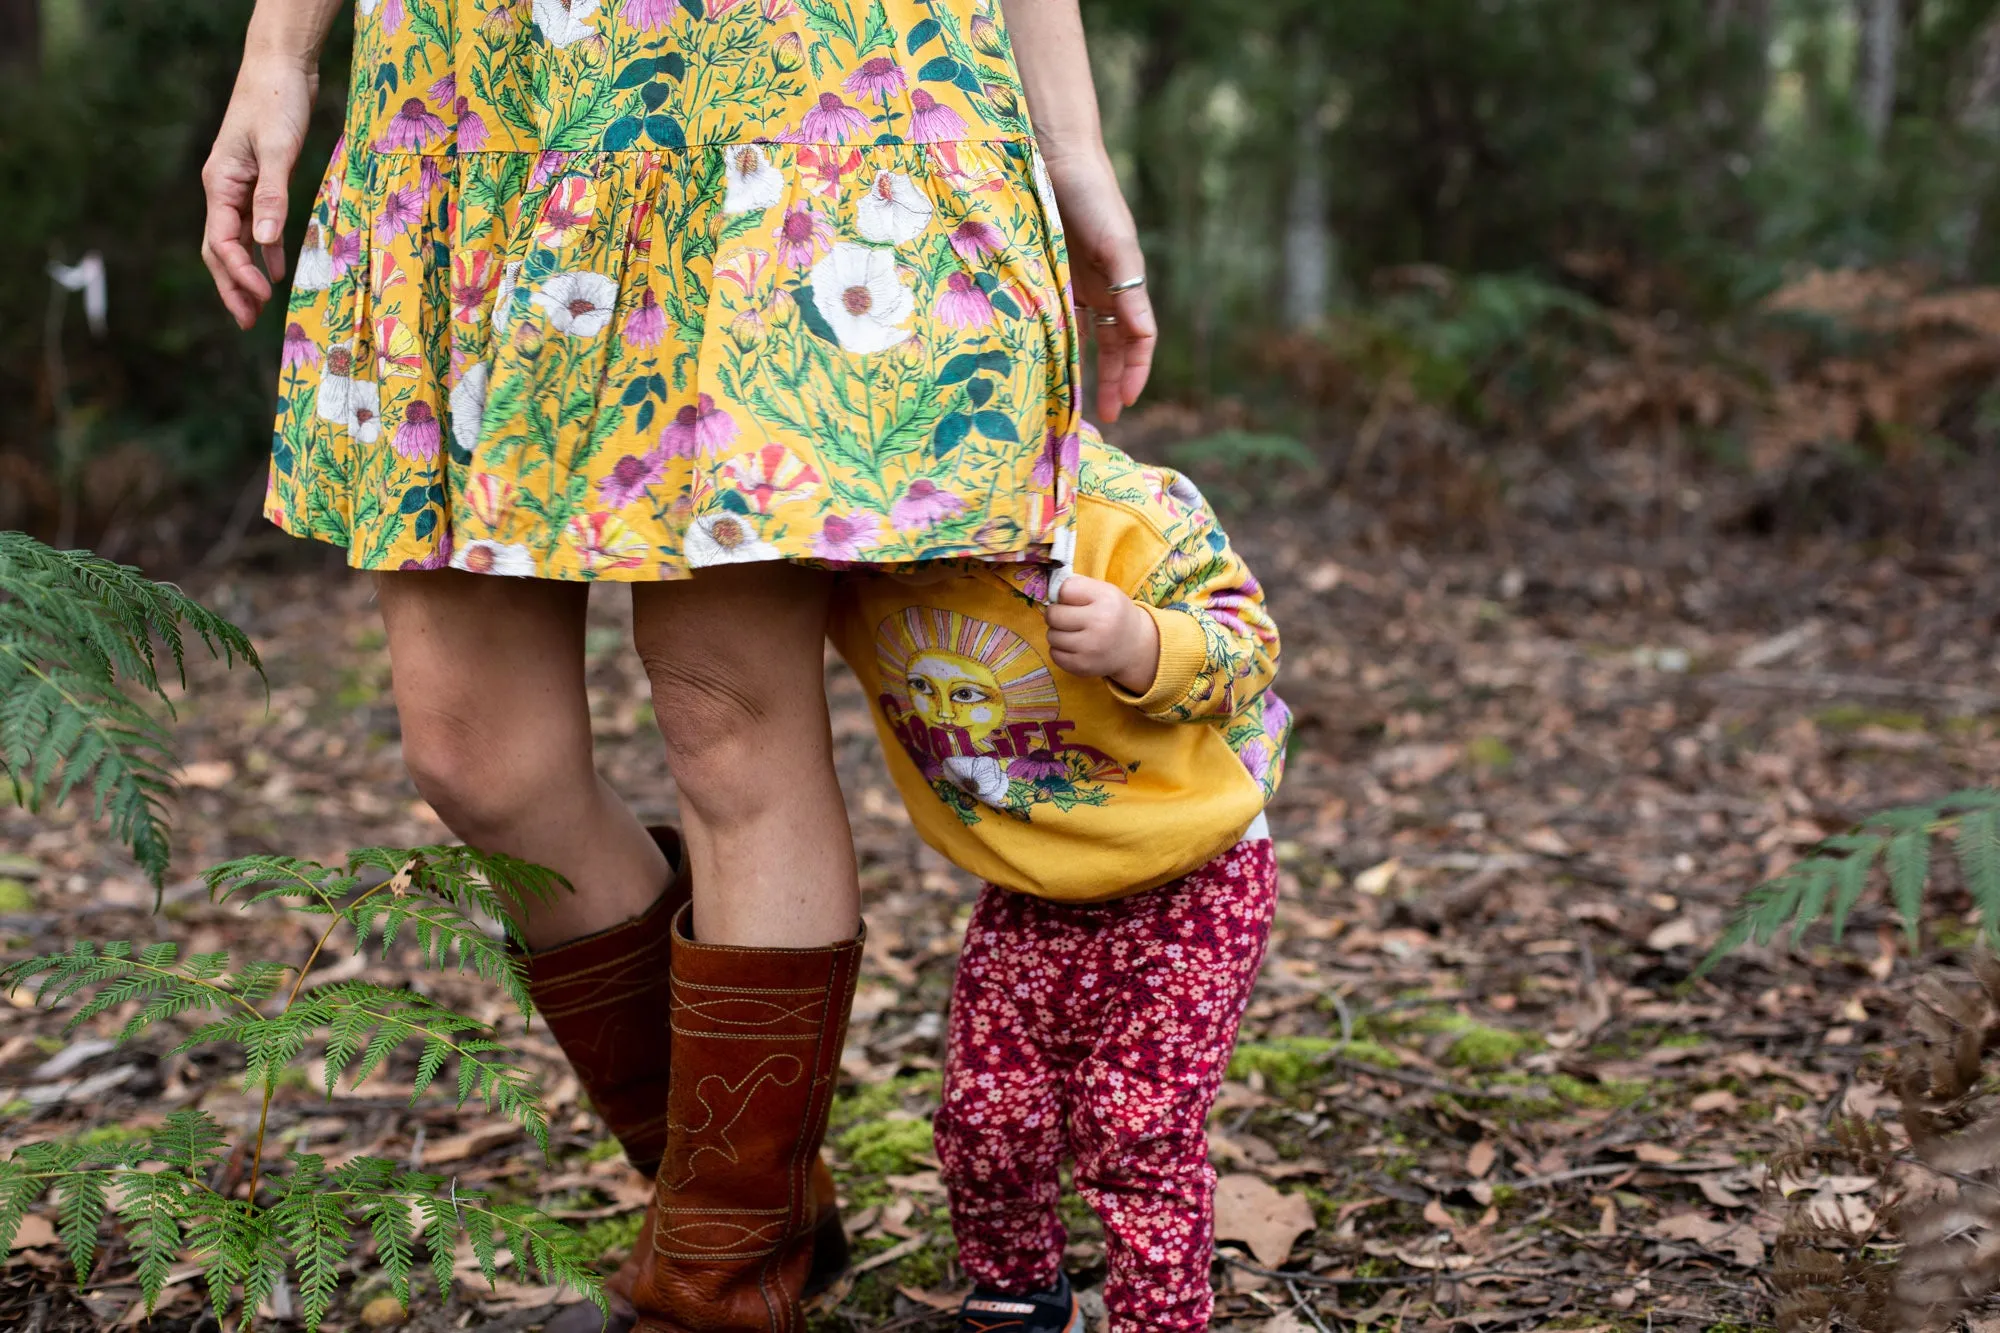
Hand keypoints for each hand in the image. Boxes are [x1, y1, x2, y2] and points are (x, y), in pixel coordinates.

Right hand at [201, 55, 316, 329]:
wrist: (280, 68)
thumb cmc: (276, 103)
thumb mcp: (278, 151)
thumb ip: (272, 197)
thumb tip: (263, 245)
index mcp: (219, 184)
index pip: (222, 242)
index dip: (239, 274)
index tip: (263, 296)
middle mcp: (223, 189)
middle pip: (220, 249)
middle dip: (232, 287)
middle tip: (247, 323)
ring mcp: (239, 186)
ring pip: (237, 241)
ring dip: (246, 275)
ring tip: (257, 308)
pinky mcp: (259, 181)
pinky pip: (257, 226)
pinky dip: (266, 250)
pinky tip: (278, 270)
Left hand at [1043, 146, 1155, 422]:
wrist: (1057, 158)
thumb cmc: (1094, 197)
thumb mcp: (1116, 245)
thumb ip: (1129, 288)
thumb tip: (1145, 334)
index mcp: (1126, 282)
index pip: (1138, 339)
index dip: (1134, 372)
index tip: (1124, 403)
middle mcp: (1106, 287)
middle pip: (1115, 345)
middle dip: (1113, 380)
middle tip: (1106, 415)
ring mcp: (1079, 282)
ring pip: (1088, 336)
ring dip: (1088, 368)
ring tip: (1079, 399)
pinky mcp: (1053, 274)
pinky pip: (1060, 316)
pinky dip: (1060, 340)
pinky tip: (1049, 362)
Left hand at [1045, 575, 1158, 693]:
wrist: (1135, 645)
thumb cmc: (1113, 613)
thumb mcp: (1105, 591)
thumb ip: (1078, 585)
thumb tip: (1049, 591)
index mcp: (1106, 599)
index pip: (1064, 589)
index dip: (1064, 594)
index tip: (1074, 600)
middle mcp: (1100, 623)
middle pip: (1054, 614)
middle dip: (1056, 614)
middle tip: (1068, 617)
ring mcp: (1091, 648)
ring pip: (1051, 636)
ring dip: (1057, 633)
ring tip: (1073, 632)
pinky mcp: (1083, 666)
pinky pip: (1054, 655)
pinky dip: (1060, 650)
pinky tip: (1074, 646)